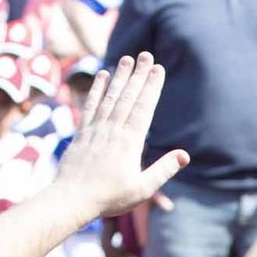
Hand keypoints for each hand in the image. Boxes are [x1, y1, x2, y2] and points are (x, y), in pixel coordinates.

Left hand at [51, 55, 186, 218]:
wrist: (71, 200)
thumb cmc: (109, 198)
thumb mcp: (142, 189)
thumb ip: (163, 170)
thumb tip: (184, 155)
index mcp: (129, 143)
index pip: (143, 108)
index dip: (151, 87)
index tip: (158, 69)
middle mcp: (112, 131)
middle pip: (128, 98)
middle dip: (138, 75)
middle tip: (146, 55)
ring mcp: (96, 130)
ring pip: (110, 98)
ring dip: (120, 77)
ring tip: (127, 59)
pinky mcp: (82, 133)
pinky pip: (91, 106)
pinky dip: (96, 90)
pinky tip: (102, 76)